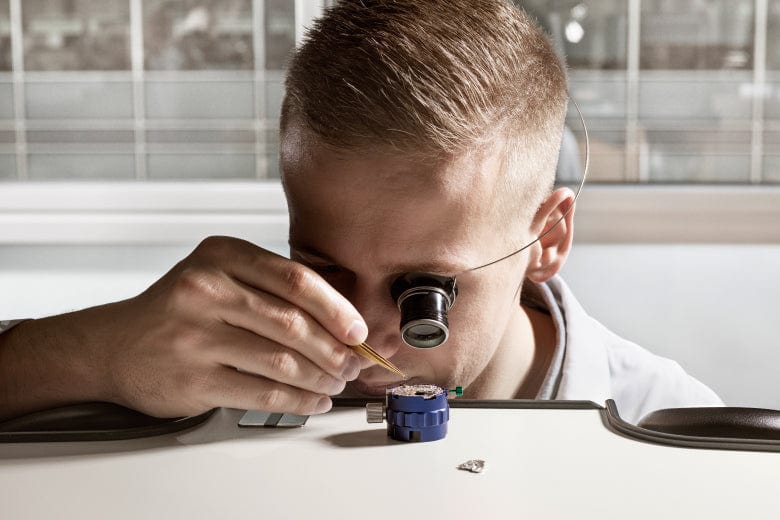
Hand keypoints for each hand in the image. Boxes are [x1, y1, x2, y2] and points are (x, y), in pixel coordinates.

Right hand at [0, 236, 367, 419]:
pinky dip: (298, 399)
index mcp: (221, 255)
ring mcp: (196, 335)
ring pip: (282, 359)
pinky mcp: (193, 377)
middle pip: (293, 322)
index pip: (296, 279)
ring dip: (320, 376)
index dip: (337, 308)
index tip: (359, 330)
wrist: (114, 346)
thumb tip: (341, 316)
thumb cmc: (178, 311)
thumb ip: (270, 285)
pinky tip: (313, 400)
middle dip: (334, 348)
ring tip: (336, 382)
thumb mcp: (219, 274)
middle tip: (352, 362)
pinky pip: (262, 391)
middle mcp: (205, 289)